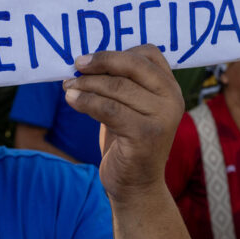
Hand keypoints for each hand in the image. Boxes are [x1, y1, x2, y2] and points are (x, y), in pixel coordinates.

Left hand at [62, 45, 183, 201]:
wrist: (136, 186)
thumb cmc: (127, 142)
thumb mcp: (129, 107)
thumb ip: (120, 83)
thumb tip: (87, 60)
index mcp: (170, 88)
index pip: (148, 54)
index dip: (116, 52)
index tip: (89, 59)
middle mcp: (172, 99)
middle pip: (132, 66)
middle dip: (100, 62)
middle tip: (76, 65)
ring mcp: (161, 118)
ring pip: (116, 87)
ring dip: (86, 84)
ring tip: (67, 87)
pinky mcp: (145, 135)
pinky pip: (109, 109)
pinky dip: (85, 101)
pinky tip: (71, 100)